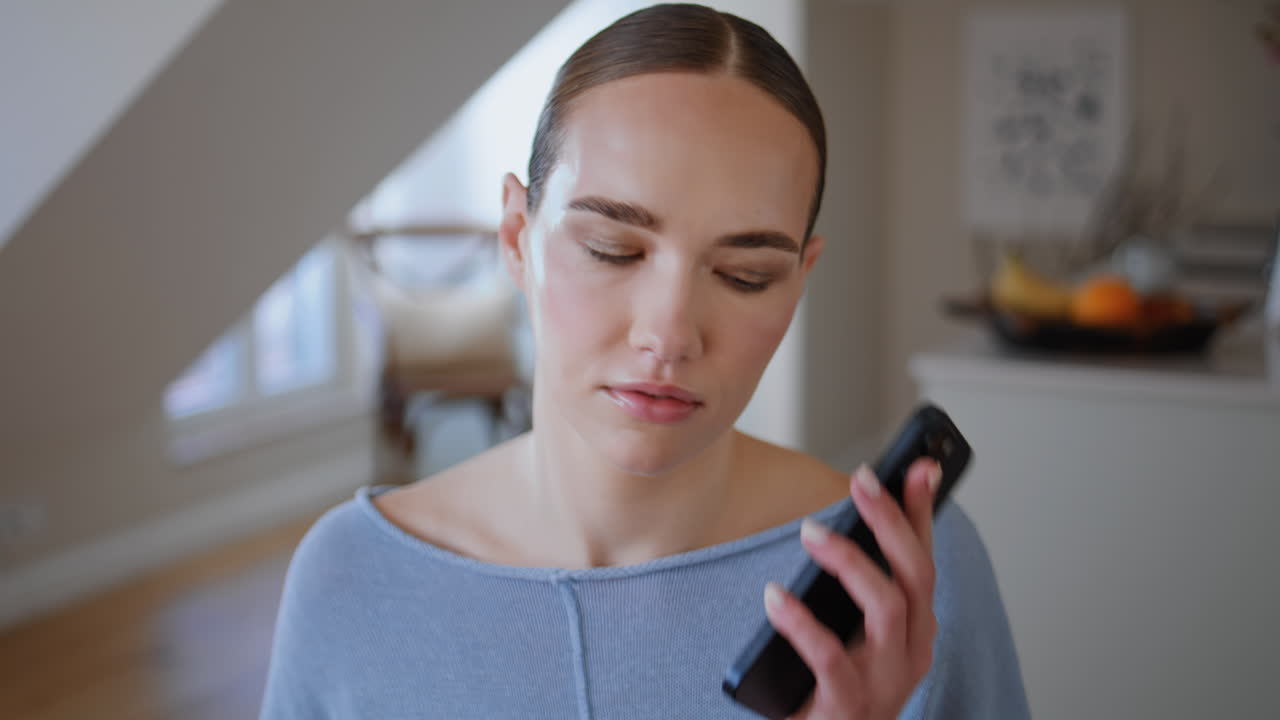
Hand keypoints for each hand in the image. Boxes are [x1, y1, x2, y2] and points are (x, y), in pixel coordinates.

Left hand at [763, 459, 940, 719]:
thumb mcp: (852, 632)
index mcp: (914, 630)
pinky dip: (802, 623)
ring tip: (811, 533)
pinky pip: (831, 659)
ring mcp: (884, 683)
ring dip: (850, 562)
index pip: (924, 558)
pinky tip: (774, 596)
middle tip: (860, 480)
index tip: (919, 464)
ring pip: (886, 608)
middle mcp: (910, 652)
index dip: (922, 510)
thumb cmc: (835, 689)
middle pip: (915, 574)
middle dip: (891, 520)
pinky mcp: (847, 707)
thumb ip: (853, 584)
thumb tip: (834, 522)